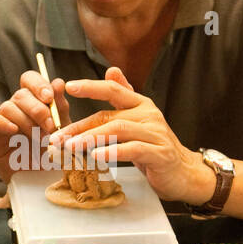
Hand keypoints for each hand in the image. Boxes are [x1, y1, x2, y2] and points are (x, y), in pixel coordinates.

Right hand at [0, 69, 70, 184]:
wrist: (40, 181)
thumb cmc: (52, 154)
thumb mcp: (62, 131)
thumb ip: (60, 108)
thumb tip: (58, 82)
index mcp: (34, 101)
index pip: (29, 79)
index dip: (38, 84)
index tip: (49, 98)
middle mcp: (16, 107)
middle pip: (21, 94)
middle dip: (38, 110)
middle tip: (50, 127)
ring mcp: (1, 120)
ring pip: (8, 107)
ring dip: (26, 122)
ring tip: (40, 139)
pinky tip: (13, 131)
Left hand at [50, 67, 214, 204]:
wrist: (184, 173)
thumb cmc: (155, 147)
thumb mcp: (139, 120)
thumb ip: (124, 98)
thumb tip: (110, 71)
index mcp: (142, 104)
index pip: (113, 90)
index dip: (91, 87)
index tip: (69, 86)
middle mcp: (149, 115)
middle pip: (109, 116)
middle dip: (81, 126)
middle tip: (59, 136)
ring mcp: (156, 133)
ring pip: (119, 130)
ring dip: (92, 138)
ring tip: (72, 147)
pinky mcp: (159, 153)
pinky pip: (133, 149)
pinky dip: (114, 152)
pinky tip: (97, 156)